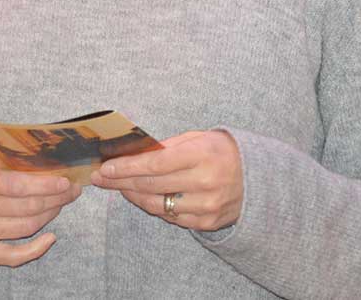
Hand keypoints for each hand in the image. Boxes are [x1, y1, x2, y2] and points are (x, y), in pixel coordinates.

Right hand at [0, 155, 81, 265]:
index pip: (17, 185)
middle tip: (71, 191)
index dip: (45, 185)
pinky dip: (35, 250)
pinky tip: (51, 238)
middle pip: (25, 207)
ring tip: (61, 204)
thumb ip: (14, 157)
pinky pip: (11, 255)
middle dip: (55, 199)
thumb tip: (52, 157)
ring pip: (24, 228)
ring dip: (49, 216)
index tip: (65, 182)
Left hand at [90, 130, 242, 231]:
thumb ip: (169, 146)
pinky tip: (141, 197)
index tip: (106, 167)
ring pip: (157, 204)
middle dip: (121, 181)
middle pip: (151, 185)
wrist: (258, 178)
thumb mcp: (200, 138)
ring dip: (133, 195)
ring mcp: (206, 205)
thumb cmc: (223, 151)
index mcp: (202, 154)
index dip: (126, 167)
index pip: (155, 163)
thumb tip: (134, 153)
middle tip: (101, 177)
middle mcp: (205, 182)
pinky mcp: (206, 222)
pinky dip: (153, 206)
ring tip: (118, 187)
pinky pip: (170, 217)